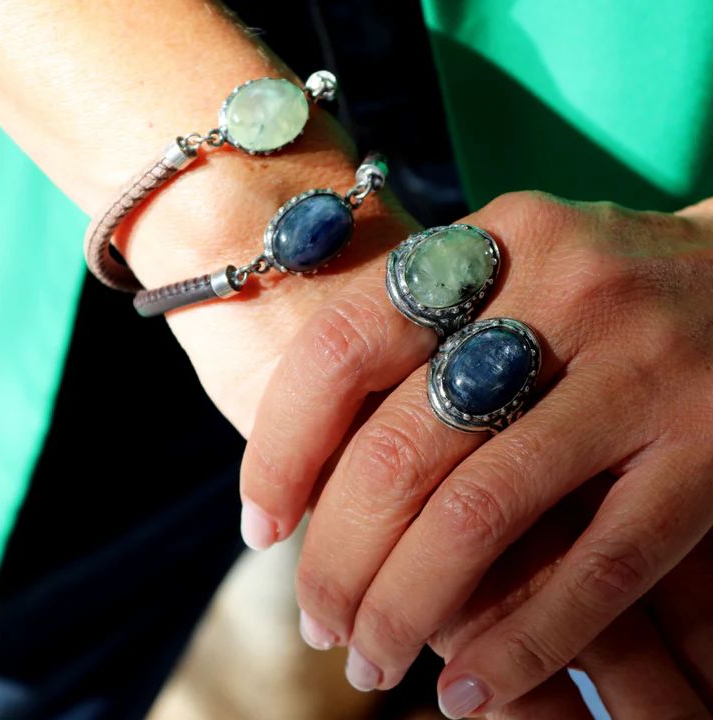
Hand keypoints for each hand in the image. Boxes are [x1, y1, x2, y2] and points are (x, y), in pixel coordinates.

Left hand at [240, 191, 712, 711]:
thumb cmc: (601, 291)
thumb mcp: (511, 275)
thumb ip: (428, 336)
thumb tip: (315, 459)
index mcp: (496, 241)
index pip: (343, 346)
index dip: (281, 447)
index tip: (259, 524)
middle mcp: (566, 293)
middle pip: (401, 449)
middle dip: (337, 556)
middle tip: (316, 617)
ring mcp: (643, 371)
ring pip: (483, 518)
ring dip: (406, 607)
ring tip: (370, 655)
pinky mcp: (709, 449)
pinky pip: (596, 570)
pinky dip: (518, 641)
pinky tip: (467, 686)